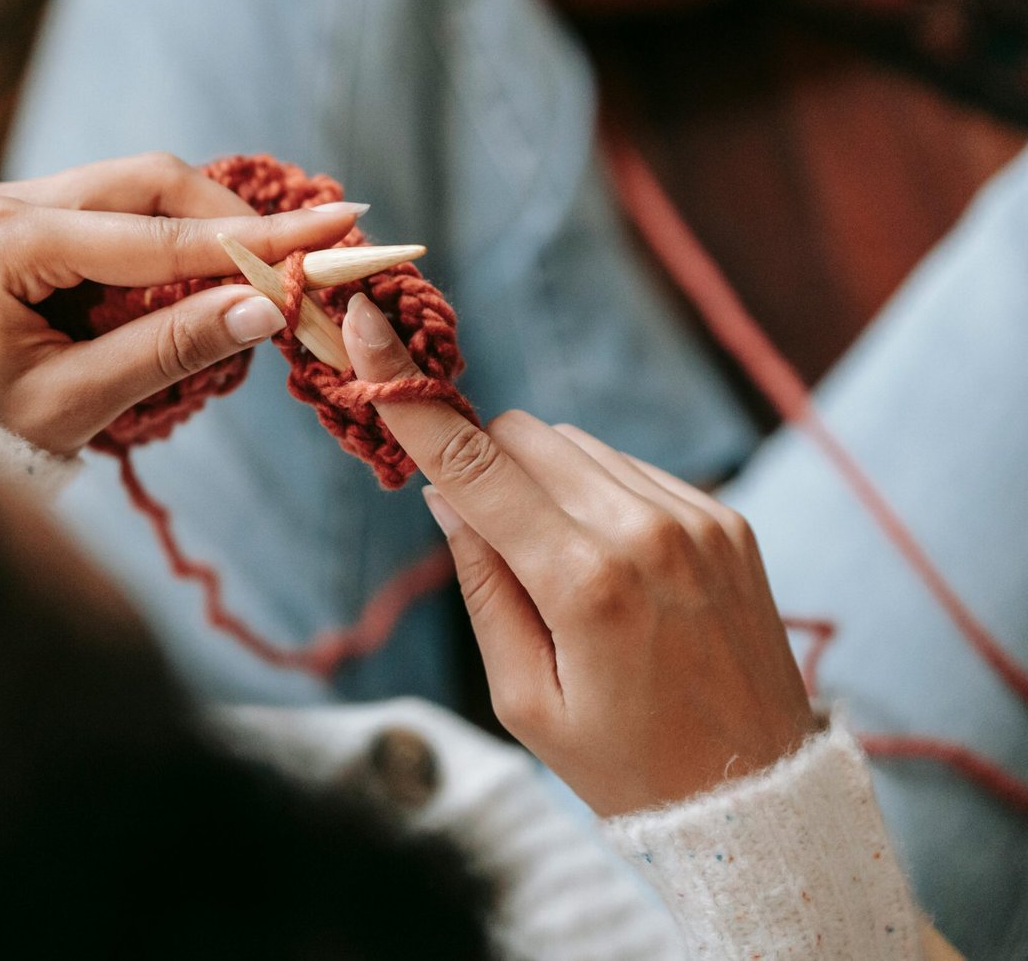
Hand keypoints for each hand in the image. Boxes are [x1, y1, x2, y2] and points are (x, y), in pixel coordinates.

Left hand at [0, 153, 360, 453]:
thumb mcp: (74, 402)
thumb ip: (168, 350)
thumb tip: (262, 310)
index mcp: (4, 243)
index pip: (154, 235)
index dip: (248, 241)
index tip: (329, 230)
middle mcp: (3, 200)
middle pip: (148, 181)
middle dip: (231, 219)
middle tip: (303, 252)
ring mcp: (10, 199)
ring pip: (136, 187)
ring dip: (201, 227)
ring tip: (256, 274)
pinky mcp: (23, 214)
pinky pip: (114, 208)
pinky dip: (165, 237)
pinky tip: (200, 273)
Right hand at [341, 294, 815, 816]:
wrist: (755, 794)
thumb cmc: (622, 763)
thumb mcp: (524, 699)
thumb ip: (482, 585)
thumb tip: (448, 495)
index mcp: (585, 584)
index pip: (477, 465)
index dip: (413, 399)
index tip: (368, 329)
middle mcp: (646, 532)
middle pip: (526, 434)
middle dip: (485, 459)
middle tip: (480, 524)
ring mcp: (696, 518)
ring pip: (577, 445)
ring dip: (541, 478)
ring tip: (556, 566)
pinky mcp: (726, 518)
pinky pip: (630, 470)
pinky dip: (596, 494)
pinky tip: (606, 564)